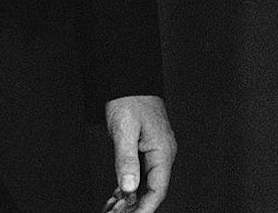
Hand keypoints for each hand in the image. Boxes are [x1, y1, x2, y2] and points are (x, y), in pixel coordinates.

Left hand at [105, 94, 174, 212]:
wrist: (128, 77)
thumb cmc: (129, 99)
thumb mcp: (124, 130)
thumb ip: (126, 160)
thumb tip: (129, 187)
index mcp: (163, 150)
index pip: (157, 190)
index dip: (144, 208)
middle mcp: (163, 152)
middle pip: (152, 189)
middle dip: (135, 206)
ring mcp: (156, 149)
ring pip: (146, 182)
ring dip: (131, 197)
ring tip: (114, 208)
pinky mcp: (147, 146)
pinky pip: (142, 172)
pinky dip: (130, 184)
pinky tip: (118, 193)